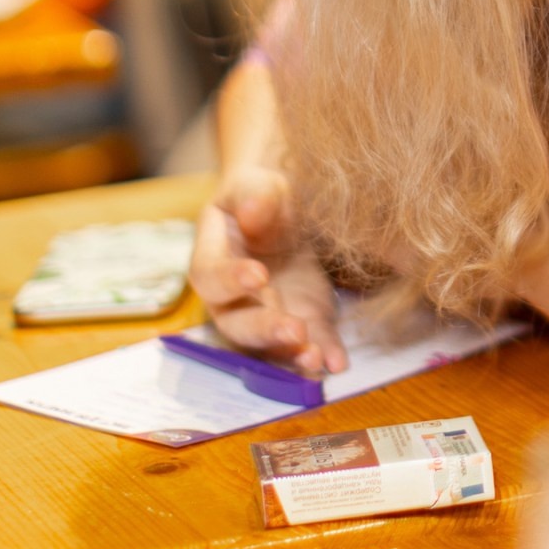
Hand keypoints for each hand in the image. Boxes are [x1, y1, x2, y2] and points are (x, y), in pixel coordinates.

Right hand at [189, 164, 345, 375]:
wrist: (291, 214)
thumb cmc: (264, 198)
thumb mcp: (260, 186)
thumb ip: (255, 196)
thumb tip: (251, 211)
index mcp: (214, 258)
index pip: (211, 275)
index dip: (230, 280)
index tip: (258, 275)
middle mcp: (233, 299)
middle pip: (238, 324)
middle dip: (265, 331)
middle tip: (293, 331)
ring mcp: (268, 316)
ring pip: (269, 347)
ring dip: (290, 356)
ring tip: (315, 360)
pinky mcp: (304, 322)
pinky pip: (309, 345)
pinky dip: (323, 354)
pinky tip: (337, 362)